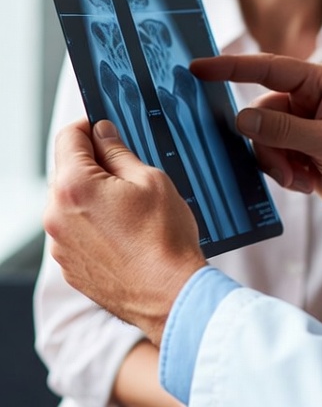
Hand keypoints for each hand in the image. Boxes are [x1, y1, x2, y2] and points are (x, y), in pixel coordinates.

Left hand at [43, 120, 206, 346]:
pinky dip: (93, 221)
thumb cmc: (164, 236)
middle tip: (130, 165)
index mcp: (74, 186)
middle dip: (93, 161)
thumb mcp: (150, 179)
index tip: (105, 124)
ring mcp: (59, 244)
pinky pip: (74, 229)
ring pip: (70, 201)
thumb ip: (118, 152)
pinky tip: (125, 228)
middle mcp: (55, 215)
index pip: (67, 137)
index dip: (88, 125)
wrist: (169, 293)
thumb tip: (102, 132)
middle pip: (66, 170)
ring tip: (132, 204)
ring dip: (93, 193)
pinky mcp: (69, 265)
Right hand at [190, 54, 321, 254]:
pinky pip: (272, 156)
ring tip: (302, 178)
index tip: (197, 67)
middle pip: (260, 111)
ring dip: (277, 163)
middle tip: (288, 168)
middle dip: (267, 143)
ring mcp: (304, 124)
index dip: (230, 67)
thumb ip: (283, 129)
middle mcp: (310, 98)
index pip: (268, 69)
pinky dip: (284, 173)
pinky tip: (308, 183)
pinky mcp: (301, 149)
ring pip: (262, 137)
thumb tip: (241, 117)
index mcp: (321, 81)